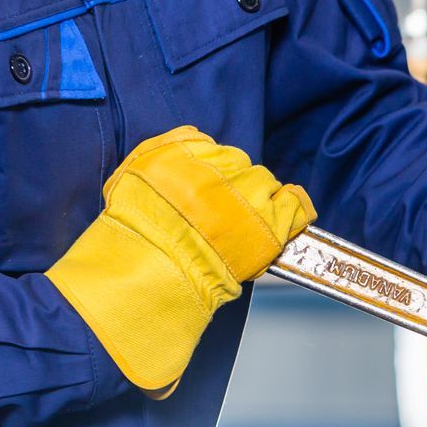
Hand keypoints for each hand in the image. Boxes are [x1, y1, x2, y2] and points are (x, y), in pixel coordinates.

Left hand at [49, 126, 314, 393]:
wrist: (135, 280)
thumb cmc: (186, 288)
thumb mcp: (238, 277)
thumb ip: (257, 250)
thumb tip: (264, 237)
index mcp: (261, 222)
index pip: (292, 200)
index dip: (281, 208)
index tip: (273, 214)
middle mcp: (239, 188)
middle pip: (258, 176)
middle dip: (246, 192)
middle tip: (225, 213)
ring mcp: (202, 168)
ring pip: (228, 155)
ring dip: (219, 171)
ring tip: (199, 195)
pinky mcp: (169, 154)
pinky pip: (193, 138)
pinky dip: (191, 149)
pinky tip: (185, 172)